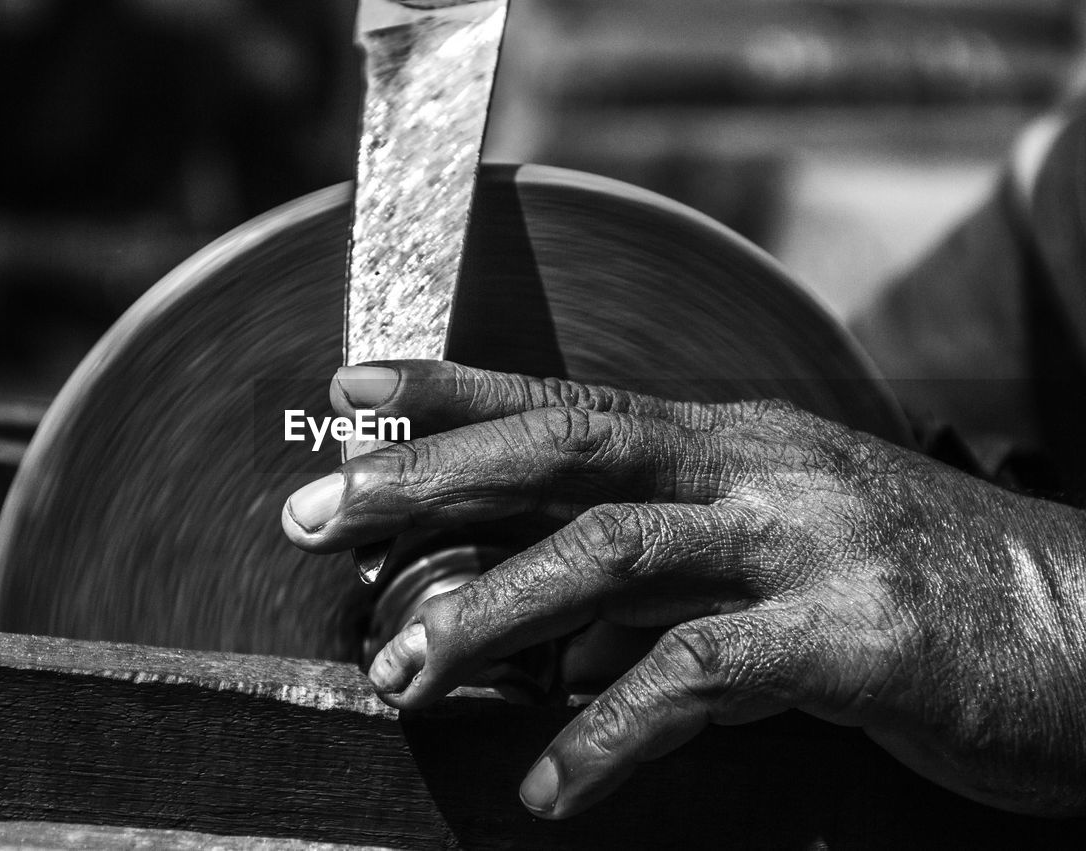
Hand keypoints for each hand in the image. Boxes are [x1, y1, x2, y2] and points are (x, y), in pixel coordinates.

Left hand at [281, 360, 1085, 818]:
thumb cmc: (917, 592)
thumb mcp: (774, 569)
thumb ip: (658, 594)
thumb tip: (547, 646)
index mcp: (730, 442)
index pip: (567, 400)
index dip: (452, 387)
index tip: (350, 385)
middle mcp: (755, 468)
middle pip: (563, 452)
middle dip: (425, 477)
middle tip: (312, 512)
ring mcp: (805, 540)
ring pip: (610, 556)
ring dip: (488, 613)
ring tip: (402, 674)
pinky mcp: (855, 632)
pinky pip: (699, 675)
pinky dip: (610, 731)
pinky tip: (555, 786)